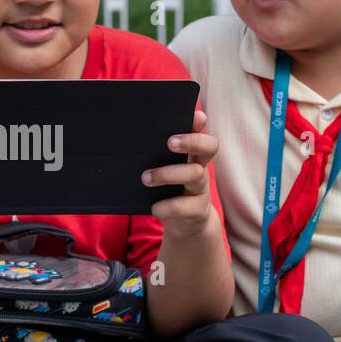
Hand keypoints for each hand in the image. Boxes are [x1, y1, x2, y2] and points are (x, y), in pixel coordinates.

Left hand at [143, 109, 220, 240]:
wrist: (184, 225)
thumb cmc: (168, 191)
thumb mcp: (163, 171)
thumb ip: (154, 156)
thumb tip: (132, 140)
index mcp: (193, 155)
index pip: (202, 132)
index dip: (199, 124)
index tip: (194, 116)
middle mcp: (201, 168)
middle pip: (209, 147)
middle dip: (191, 141)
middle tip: (170, 142)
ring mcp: (201, 190)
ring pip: (195, 174)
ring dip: (168, 174)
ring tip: (146, 178)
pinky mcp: (197, 211)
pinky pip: (184, 206)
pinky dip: (167, 207)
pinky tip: (154, 207)